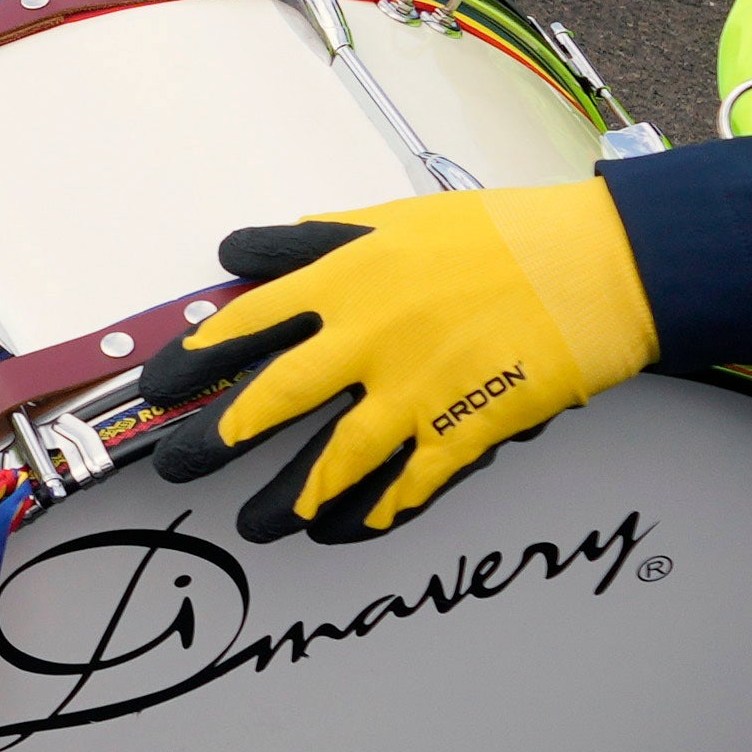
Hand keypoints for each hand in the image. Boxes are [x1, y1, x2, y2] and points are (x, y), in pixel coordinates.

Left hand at [132, 182, 657, 544]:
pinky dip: (371, 513)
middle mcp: (368, 338)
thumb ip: (310, 243)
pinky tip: (344, 531)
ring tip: (253, 524)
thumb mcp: (391, 220)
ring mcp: (416, 390)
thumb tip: (239, 253)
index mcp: (344, 280)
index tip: (154, 391)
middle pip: (270, 401)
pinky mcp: (465, 430)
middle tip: (175, 468)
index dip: (189, 363)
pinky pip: (406, 486)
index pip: (243, 325)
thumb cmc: (499, 235)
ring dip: (286, 499)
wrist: (597, 265)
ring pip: (332, 460)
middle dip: (213, 442)